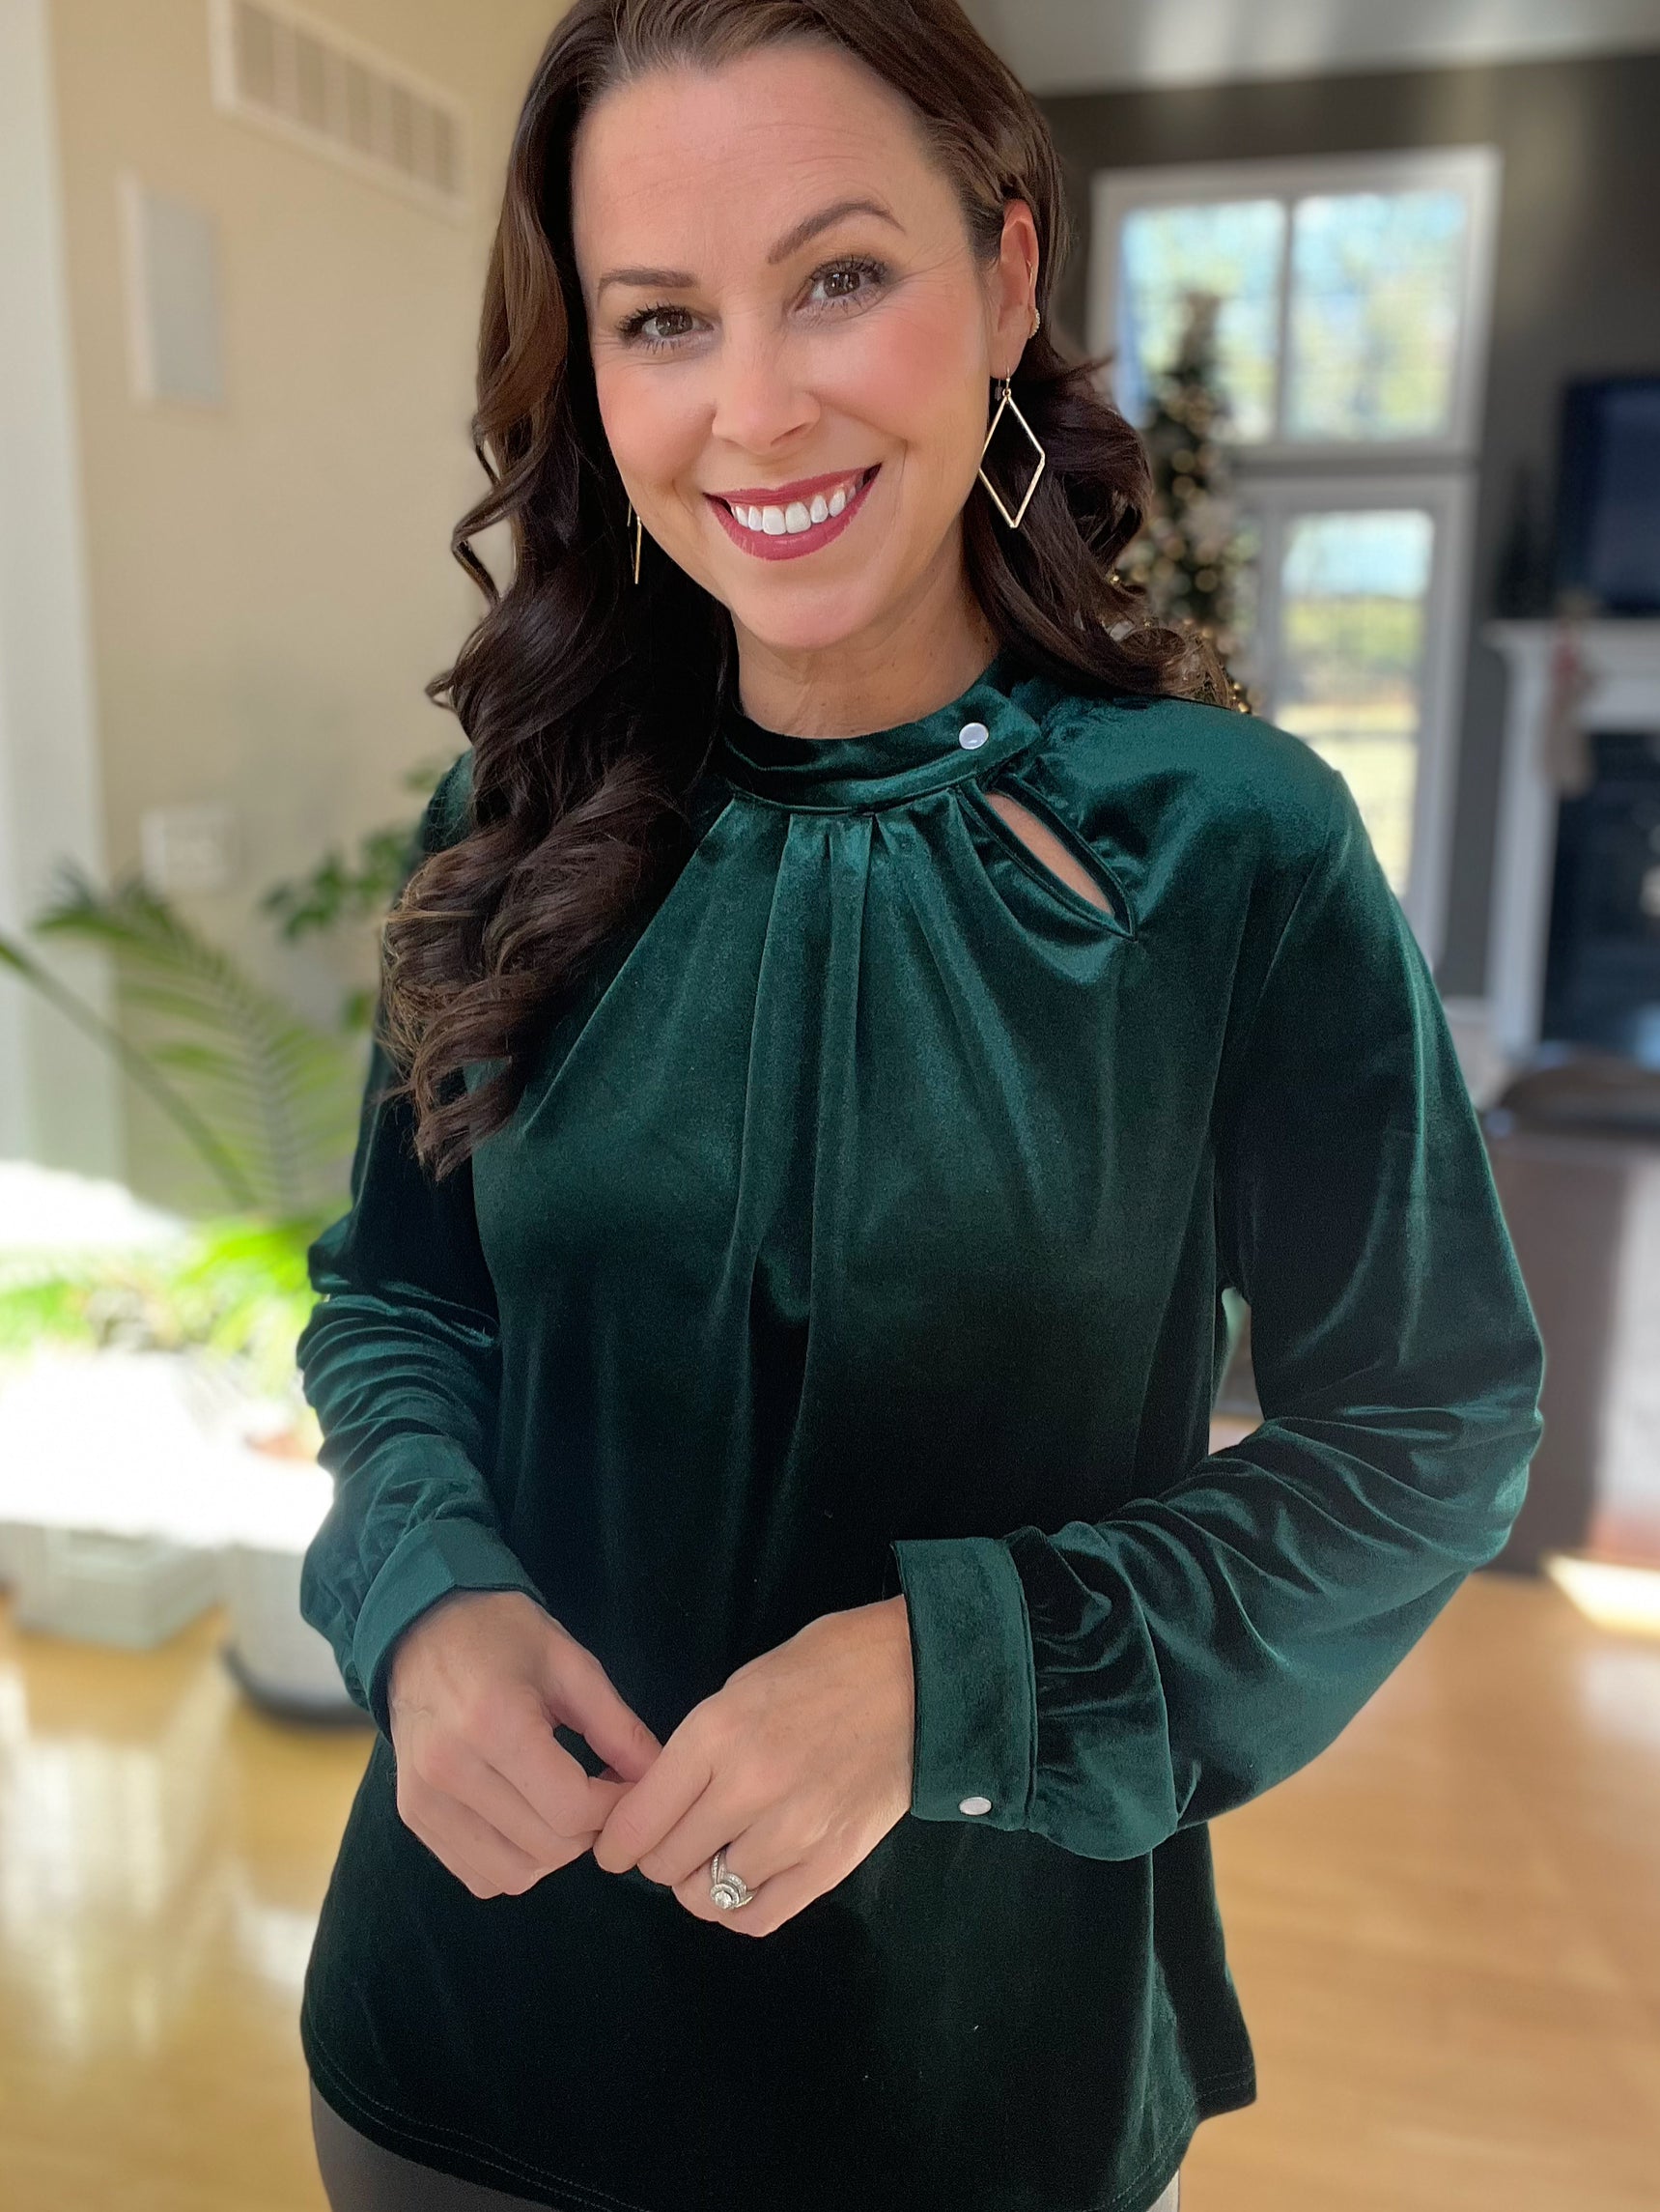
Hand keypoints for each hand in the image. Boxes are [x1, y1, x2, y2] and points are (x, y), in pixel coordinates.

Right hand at [388, 1588, 661, 1898]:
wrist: (422, 1626)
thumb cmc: (503, 1634)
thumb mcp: (571, 1664)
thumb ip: (619, 1727)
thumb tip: (659, 1779)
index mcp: (495, 1722)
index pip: (572, 1809)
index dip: (617, 1809)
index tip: (629, 1785)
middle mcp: (452, 1769)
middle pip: (547, 1848)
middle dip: (590, 1831)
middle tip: (601, 1794)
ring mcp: (425, 1799)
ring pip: (513, 1875)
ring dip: (553, 1854)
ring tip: (563, 1806)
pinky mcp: (413, 1815)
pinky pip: (478, 1875)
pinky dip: (514, 1862)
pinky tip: (527, 1819)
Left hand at [589, 1595, 914, 1935]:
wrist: (918, 1679)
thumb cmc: (824, 1667)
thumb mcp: (741, 1687)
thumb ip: (697, 1749)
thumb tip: (655, 1802)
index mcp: (716, 1734)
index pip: (639, 1820)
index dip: (617, 1842)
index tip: (615, 1847)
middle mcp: (747, 1789)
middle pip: (667, 1864)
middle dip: (656, 1860)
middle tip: (669, 1845)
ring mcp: (793, 1833)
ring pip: (709, 1896)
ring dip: (701, 1883)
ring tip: (714, 1858)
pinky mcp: (832, 1863)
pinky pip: (760, 1916)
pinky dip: (738, 1909)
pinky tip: (742, 1885)